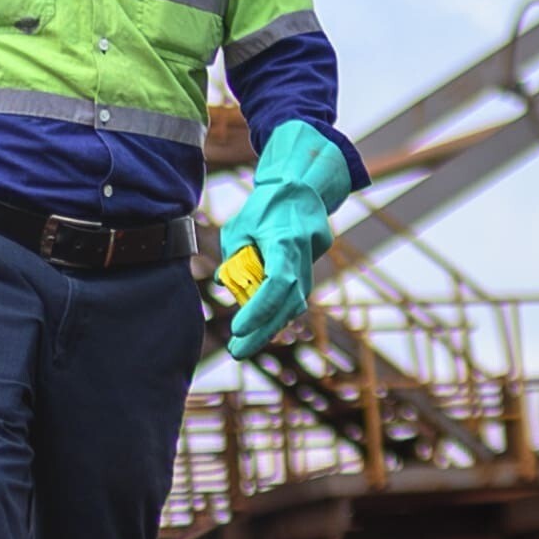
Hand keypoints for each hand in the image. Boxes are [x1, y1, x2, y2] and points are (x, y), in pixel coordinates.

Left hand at [219, 125, 353, 362]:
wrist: (302, 186)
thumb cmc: (266, 205)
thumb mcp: (239, 227)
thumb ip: (234, 258)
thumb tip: (225, 286)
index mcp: (286, 239)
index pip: (277, 283)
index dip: (260, 310)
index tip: (238, 329)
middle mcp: (304, 253)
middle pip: (288, 303)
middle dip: (262, 331)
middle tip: (237, 351)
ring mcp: (313, 260)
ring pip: (295, 302)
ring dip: (271, 324)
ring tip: (245, 342)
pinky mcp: (313, 265)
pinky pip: (296, 293)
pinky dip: (279, 310)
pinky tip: (261, 324)